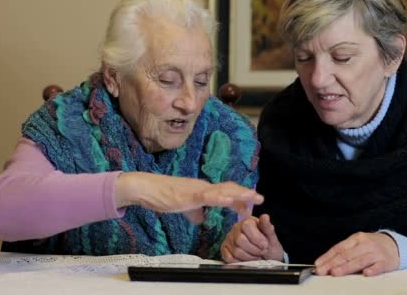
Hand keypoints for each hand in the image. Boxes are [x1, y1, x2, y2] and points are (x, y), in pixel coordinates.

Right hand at [114, 172, 263, 223]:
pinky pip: (207, 196)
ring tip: (252, 197)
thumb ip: (193, 211)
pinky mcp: (189, 195)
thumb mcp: (182, 206)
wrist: (146, 188)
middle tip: (260, 199)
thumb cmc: (161, 196)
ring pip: (222, 190)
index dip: (239, 197)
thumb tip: (201, 219)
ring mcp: (197, 190)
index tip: (251, 204)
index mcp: (202, 190)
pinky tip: (229, 199)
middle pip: (229, 188)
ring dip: (238, 194)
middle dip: (245, 194)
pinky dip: (219, 197)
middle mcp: (203, 187)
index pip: (225, 192)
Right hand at [221, 214, 283, 261]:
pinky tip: (247, 260)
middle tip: (261, 252)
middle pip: (240, 240)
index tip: (265, 245)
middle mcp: (236, 228)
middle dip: (254, 249)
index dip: (257, 238)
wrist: (267, 259)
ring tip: (256, 256)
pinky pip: (229, 258)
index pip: (246, 226)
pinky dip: (240, 262)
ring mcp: (229, 239)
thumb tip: (265, 217)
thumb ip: (267, 228)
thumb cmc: (269, 246)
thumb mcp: (272, 237)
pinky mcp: (225, 249)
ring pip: (236, 250)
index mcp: (248, 222)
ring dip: (249, 257)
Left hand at [314, 232, 398, 276]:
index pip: (339, 248)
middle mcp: (365, 244)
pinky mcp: (385, 262)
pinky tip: (366, 273)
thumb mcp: (358, 244)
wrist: (394, 245)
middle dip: (333, 263)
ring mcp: (376, 253)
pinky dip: (372, 270)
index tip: (318, 265)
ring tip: (335, 273)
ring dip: (346, 267)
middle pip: (347, 254)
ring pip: (359, 260)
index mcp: (356, 238)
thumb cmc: (372, 246)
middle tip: (322, 271)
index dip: (327, 257)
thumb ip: (345, 252)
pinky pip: (378, 266)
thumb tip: (327, 264)